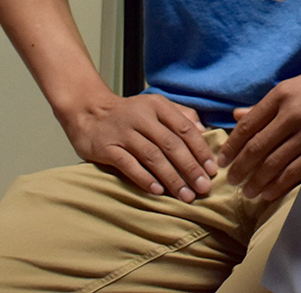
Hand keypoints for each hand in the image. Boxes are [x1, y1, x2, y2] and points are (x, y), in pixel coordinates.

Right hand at [60, 90, 217, 201]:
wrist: (88, 111)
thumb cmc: (129, 113)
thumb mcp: (155, 107)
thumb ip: (181, 115)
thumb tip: (204, 130)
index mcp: (158, 106)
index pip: (185, 129)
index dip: (201, 150)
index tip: (212, 170)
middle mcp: (142, 118)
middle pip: (172, 145)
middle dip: (190, 168)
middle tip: (203, 187)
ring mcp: (123, 133)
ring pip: (153, 156)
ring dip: (171, 177)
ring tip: (185, 194)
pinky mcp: (107, 148)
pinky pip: (129, 164)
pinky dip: (144, 178)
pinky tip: (158, 191)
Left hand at [219, 65, 300, 200]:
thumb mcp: (294, 87)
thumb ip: (265, 106)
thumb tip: (237, 116)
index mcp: (282, 95)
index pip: (248, 125)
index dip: (231, 146)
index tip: (222, 160)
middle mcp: (293, 114)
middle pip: (257, 147)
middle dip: (240, 168)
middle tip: (231, 180)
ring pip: (273, 164)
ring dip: (256, 181)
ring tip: (247, 192)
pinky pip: (295, 172)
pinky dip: (278, 186)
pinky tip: (268, 193)